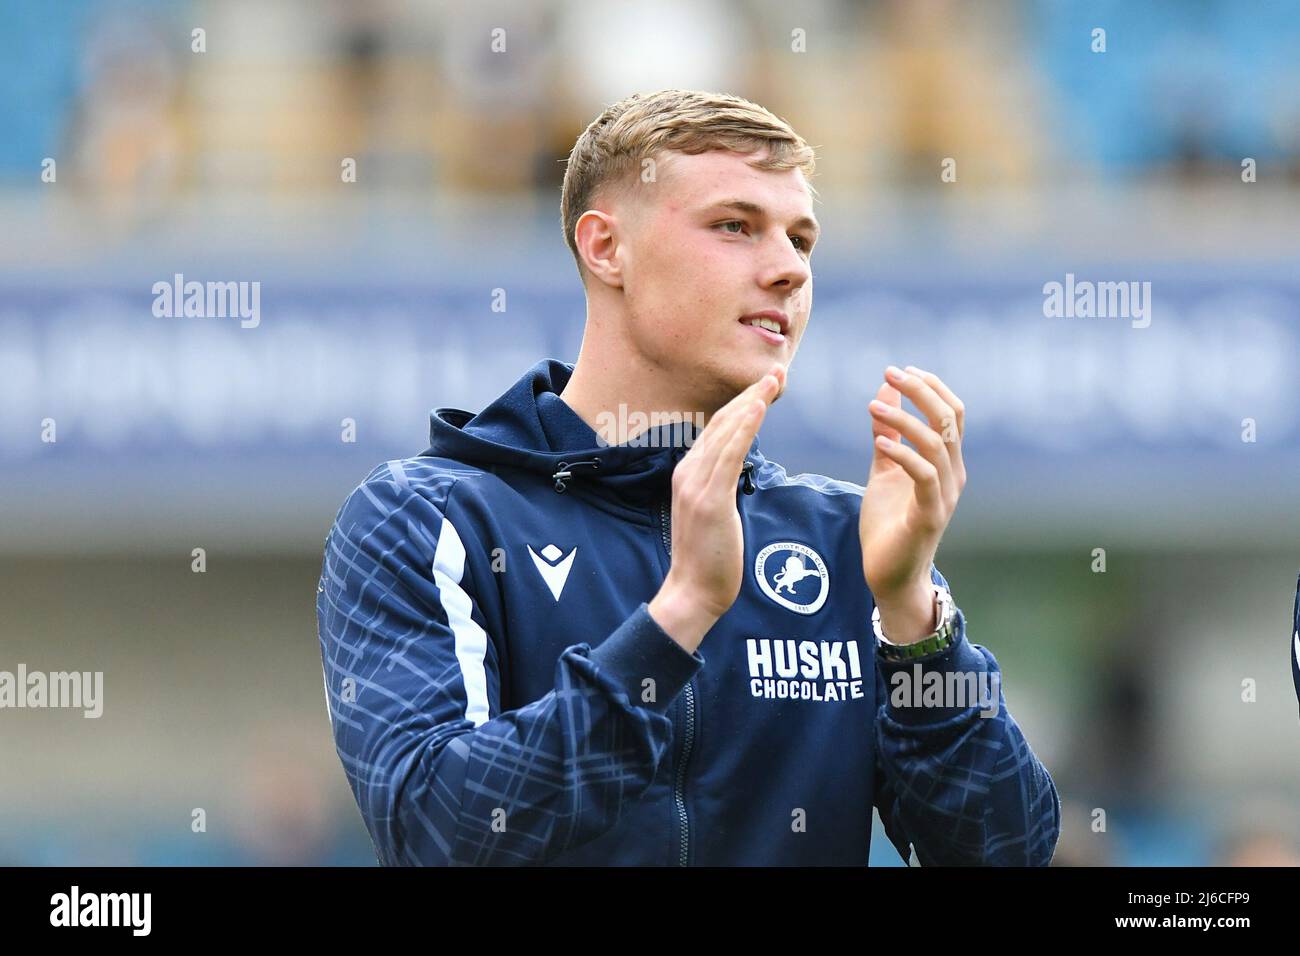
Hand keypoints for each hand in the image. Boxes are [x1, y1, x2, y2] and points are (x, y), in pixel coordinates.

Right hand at [648, 363, 784, 651]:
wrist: (692, 591)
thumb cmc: (708, 558)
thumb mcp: (712, 512)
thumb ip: (719, 485)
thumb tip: (734, 468)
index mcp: (689, 473)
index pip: (718, 428)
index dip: (743, 404)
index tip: (766, 386)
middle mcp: (688, 471)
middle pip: (722, 421)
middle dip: (751, 394)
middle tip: (777, 371)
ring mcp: (696, 484)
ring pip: (726, 431)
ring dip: (752, 402)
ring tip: (774, 380)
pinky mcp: (709, 499)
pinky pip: (728, 454)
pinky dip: (744, 427)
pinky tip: (758, 408)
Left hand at [860, 365, 966, 641]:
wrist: (891, 576)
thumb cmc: (890, 524)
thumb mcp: (884, 470)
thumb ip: (887, 434)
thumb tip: (883, 394)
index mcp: (946, 462)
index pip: (952, 413)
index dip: (931, 387)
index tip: (902, 370)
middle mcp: (953, 475)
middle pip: (948, 420)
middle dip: (921, 391)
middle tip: (891, 374)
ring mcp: (944, 496)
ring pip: (936, 444)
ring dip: (904, 420)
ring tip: (873, 405)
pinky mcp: (929, 516)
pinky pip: (924, 477)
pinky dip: (903, 455)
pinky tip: (880, 443)